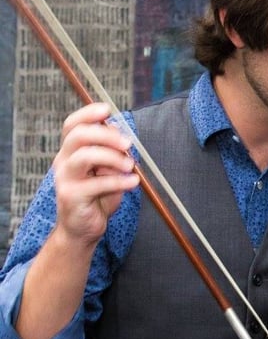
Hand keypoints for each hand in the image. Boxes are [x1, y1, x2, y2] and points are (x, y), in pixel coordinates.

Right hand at [53, 102, 138, 245]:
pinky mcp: (72, 196)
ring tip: (131, 165)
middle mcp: (64, 161)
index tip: (107, 109)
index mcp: (70, 152)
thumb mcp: (107, 172)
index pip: (72, 125)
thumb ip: (113, 155)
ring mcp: (65, 179)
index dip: (88, 114)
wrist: (82, 229)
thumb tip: (124, 136)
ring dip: (112, 157)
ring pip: (85, 156)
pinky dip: (119, 181)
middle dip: (106, 135)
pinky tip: (133, 182)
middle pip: (79, 136)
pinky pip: (97, 183)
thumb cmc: (97, 198)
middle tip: (128, 143)